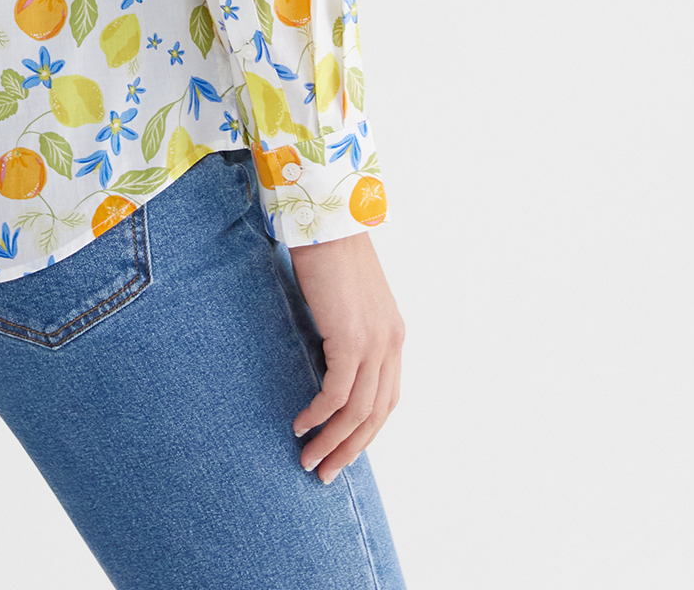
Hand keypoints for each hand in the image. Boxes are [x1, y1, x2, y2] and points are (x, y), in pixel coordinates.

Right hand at [289, 230, 403, 482]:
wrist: (326, 221)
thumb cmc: (329, 255)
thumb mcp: (347, 302)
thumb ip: (347, 333)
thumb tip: (326, 364)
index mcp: (393, 336)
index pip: (386, 399)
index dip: (365, 431)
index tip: (341, 451)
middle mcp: (391, 343)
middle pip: (377, 414)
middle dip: (350, 449)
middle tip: (325, 472)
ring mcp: (375, 343)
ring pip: (357, 411)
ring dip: (333, 441)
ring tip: (309, 459)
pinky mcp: (351, 340)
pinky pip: (336, 393)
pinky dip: (319, 415)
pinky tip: (301, 424)